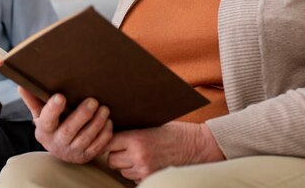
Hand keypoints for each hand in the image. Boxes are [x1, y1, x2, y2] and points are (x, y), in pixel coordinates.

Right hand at [19, 87, 112, 163]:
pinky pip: (97, 147)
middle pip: (70, 130)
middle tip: (93, 101)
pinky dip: (104, 135)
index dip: (53, 109)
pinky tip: (108, 122)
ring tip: (104, 109)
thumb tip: (21, 85)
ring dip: (97, 123)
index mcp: (44, 130)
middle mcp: (57, 143)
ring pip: (86, 138)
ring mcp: (72, 151)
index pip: (46, 119)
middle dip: (82, 115)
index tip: (60, 97)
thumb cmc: (51, 125)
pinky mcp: (85, 156)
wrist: (60, 149)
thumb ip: (33, 100)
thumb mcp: (40, 114)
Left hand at [106, 122, 224, 181]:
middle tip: (124, 147)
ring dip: (125, 164)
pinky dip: (135, 172)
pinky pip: (133, 178)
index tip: (109, 137)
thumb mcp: (150, 125)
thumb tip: (111, 131)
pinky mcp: (151, 179)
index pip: (108, 142)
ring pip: (122, 171)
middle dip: (115, 154)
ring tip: (138, 154)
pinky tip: (145, 162)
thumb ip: (132, 131)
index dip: (107, 140)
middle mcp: (138, 156)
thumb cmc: (175, 132)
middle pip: (112, 160)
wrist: (197, 146)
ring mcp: (144, 170)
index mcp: (136, 139)